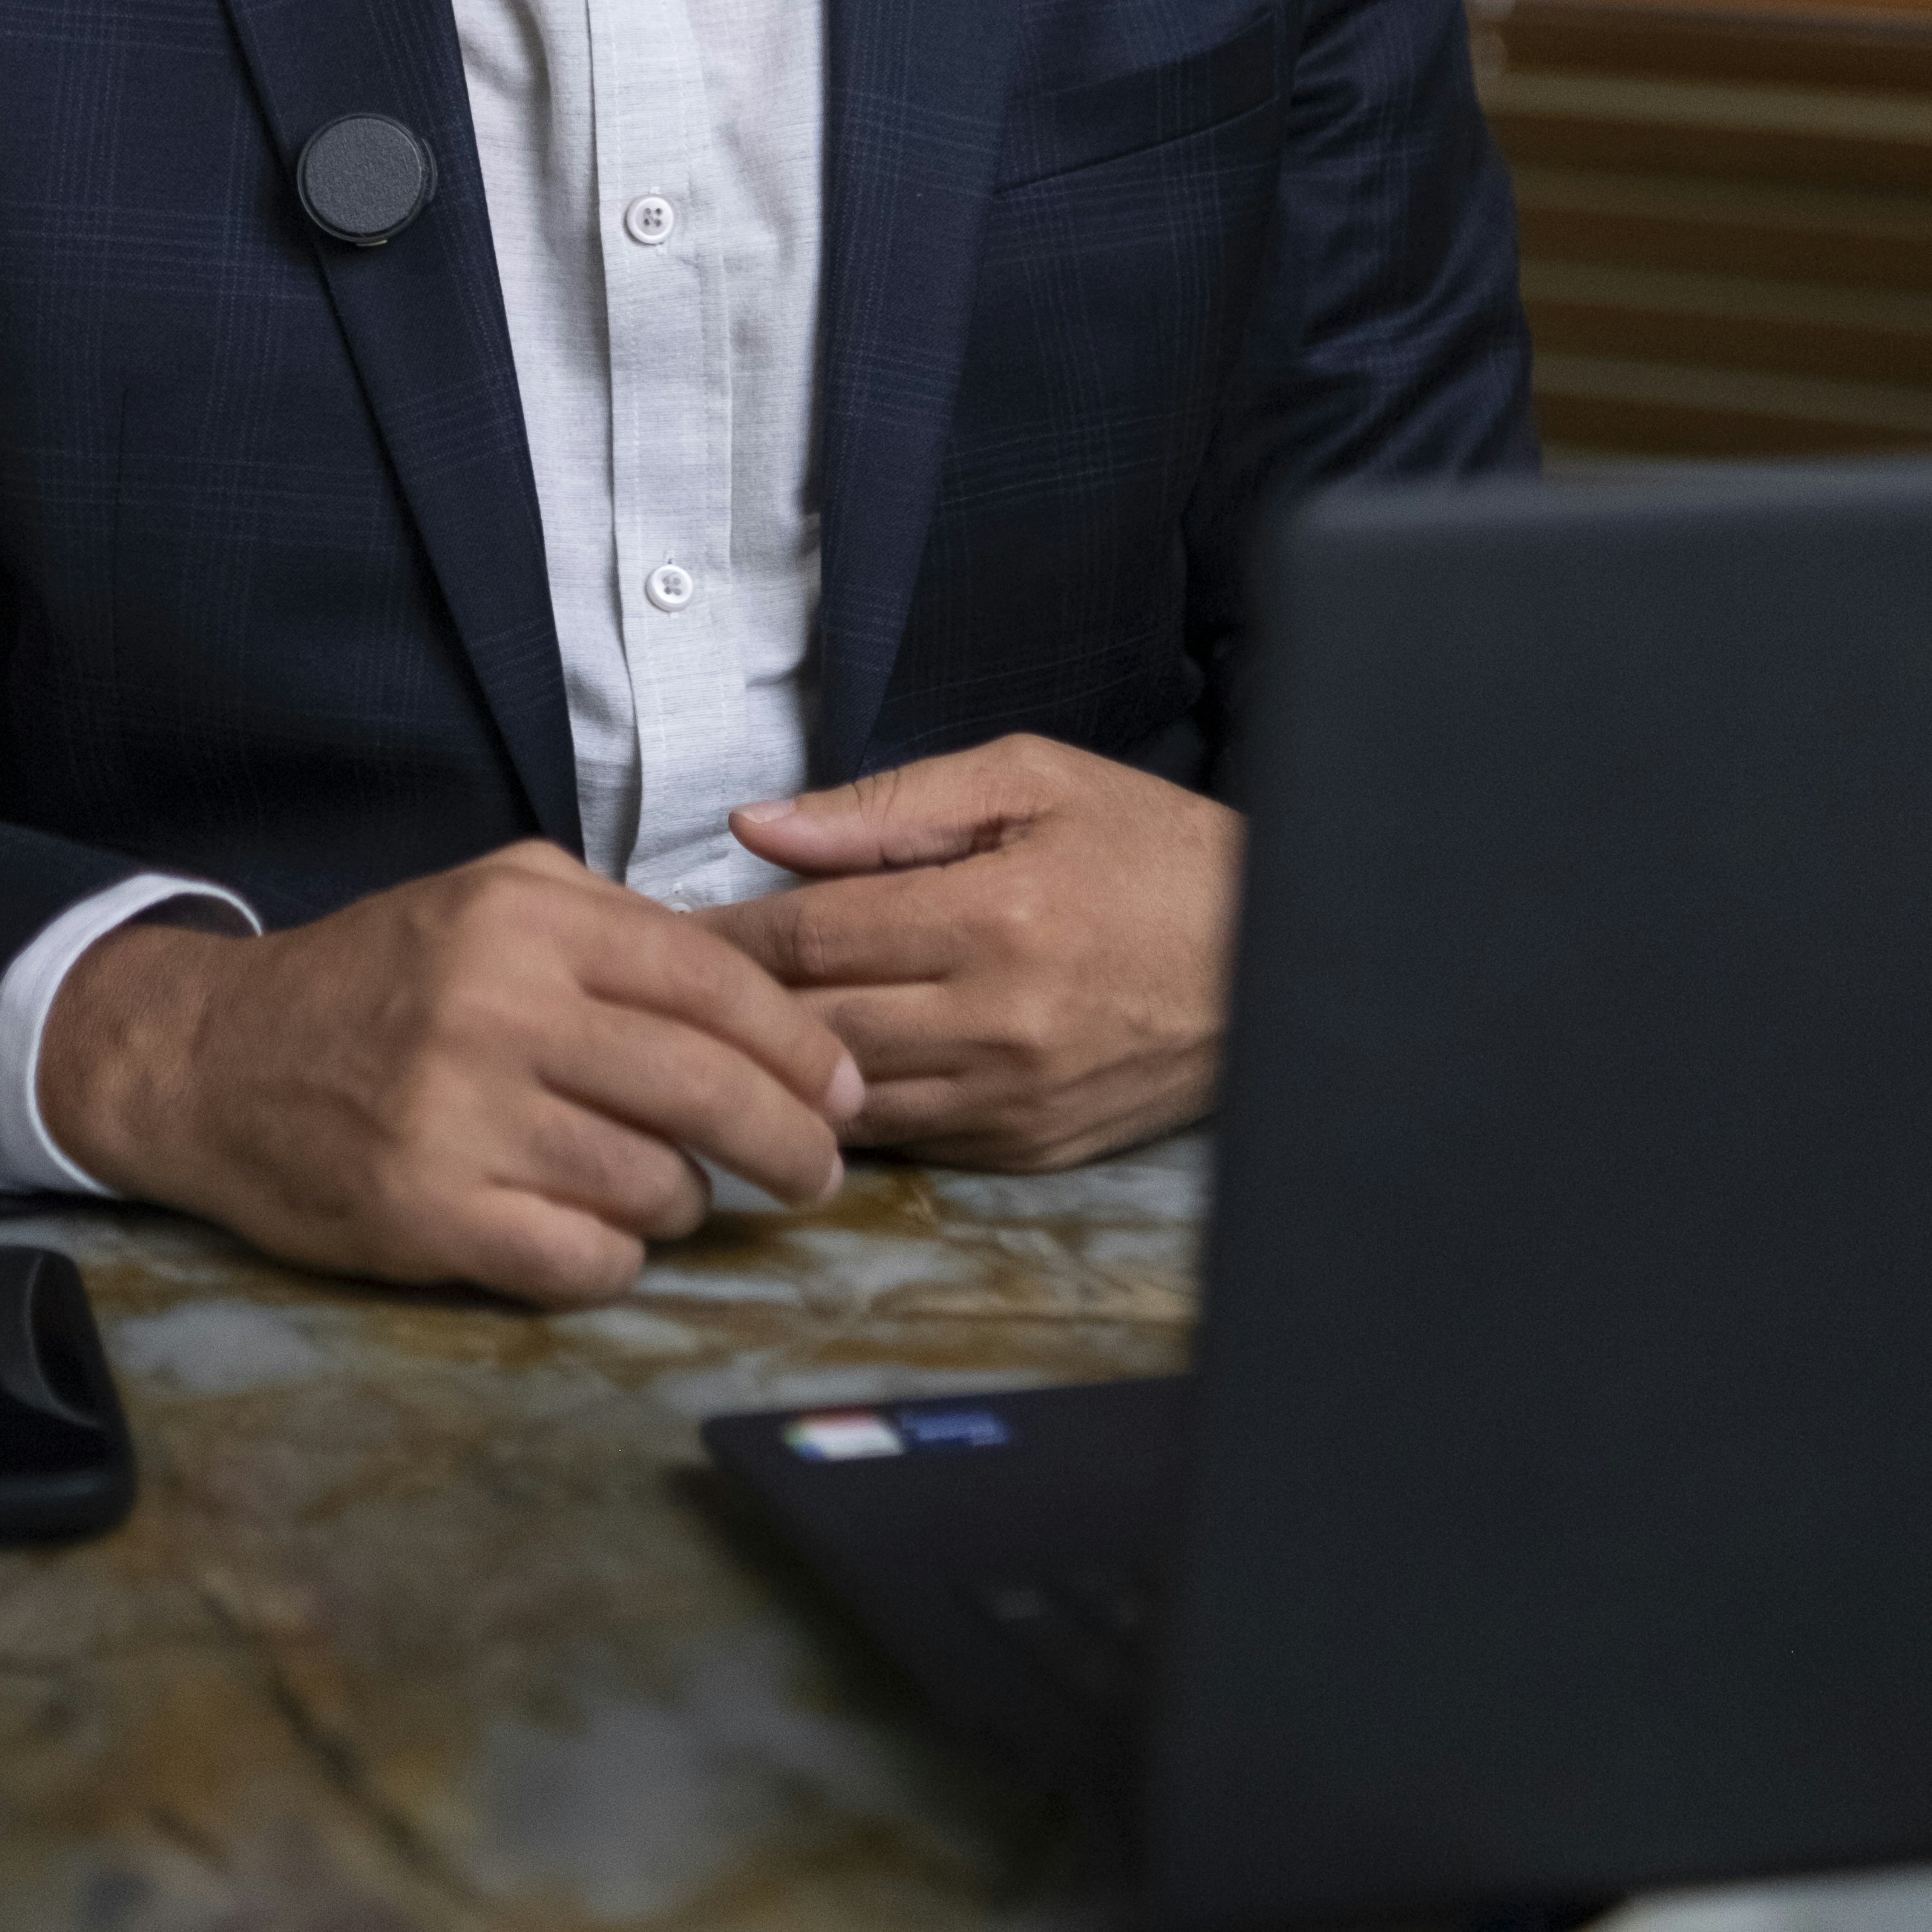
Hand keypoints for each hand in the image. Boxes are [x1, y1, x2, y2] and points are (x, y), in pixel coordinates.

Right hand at [36, 841, 863, 1307]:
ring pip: (653, 1185)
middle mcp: (495, 1006)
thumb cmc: (377, 981)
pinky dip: (615, 1258)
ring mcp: (458, 1115)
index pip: (714, 983)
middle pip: (705, 1089)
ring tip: (665, 1191)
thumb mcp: (491, 902)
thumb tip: (767, 1008)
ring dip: (684, 1202)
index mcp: (526, 916)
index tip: (845, 1092)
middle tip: (818, 1174)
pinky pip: (584, 1261)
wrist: (215, 1058)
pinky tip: (597, 1234)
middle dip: (791, 1144)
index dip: (801, 1048)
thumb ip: (617, 932)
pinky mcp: (426, 1213)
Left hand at [700, 739, 1241, 1172]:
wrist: (1279, 950)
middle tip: (653, 991)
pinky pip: (908, 1144)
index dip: (718, 935)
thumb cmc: (1153, 849)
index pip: (809, 937)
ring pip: (846, 1103)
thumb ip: (887, 806)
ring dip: (770, 1076)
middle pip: (809, 1030)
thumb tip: (760, 825)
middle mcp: (998, 1021)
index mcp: (993, 916)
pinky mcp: (1034, 1151)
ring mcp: (1016, 1100)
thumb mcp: (1031, 780)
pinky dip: (848, 1115)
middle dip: (723, 1011)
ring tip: (708, 1044)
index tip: (654, 929)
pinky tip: (802, 1087)